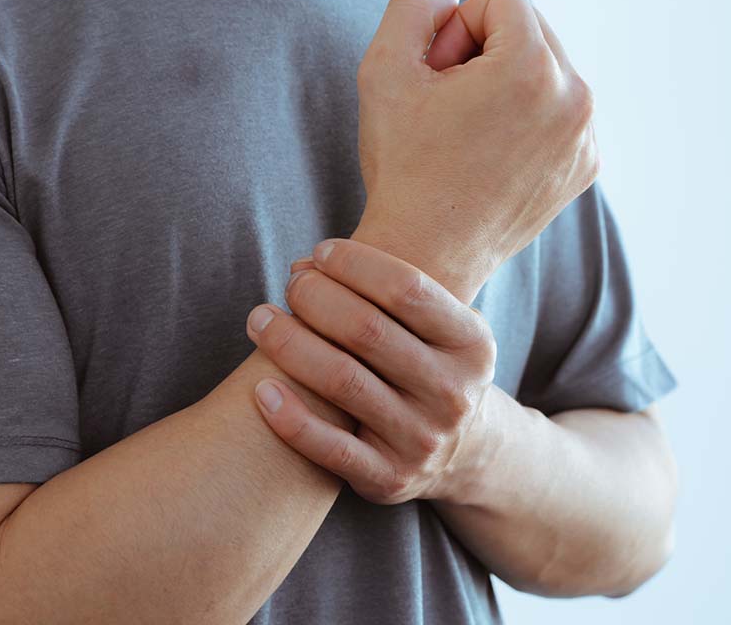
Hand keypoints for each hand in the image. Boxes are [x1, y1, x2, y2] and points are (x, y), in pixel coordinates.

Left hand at [244, 238, 497, 504]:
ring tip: (259, 320)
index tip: (319, 253)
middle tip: (290, 286)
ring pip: (342, 381)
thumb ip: (388, 293)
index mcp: (471, 343)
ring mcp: (422, 439)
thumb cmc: (430, 365)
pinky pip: (329, 448)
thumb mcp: (441, 328)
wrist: (464, 452)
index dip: (355, 264)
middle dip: (316, 298)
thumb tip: (304, 265)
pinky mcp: (390, 478)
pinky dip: (289, 417)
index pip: (407, 289)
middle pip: (368, 331)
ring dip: (289, 344)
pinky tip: (260, 389)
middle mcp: (452, 393)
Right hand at [351, 0, 598, 302]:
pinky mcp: (585, 166)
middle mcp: (575, 97)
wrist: (427, 256)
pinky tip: (490, 153)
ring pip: (547, 70)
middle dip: (485, 50)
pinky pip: (559, 111)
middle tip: (448, 100)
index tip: (437, 75)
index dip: (457, 28)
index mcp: (533, 66)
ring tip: (468, 128)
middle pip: (532, 30)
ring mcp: (586, 136)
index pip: (503, 0)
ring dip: (506, 82)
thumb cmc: (403, 164)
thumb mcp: (385, 69)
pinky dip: (527, 118)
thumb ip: (413, 9)